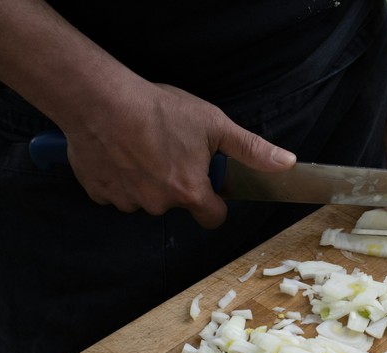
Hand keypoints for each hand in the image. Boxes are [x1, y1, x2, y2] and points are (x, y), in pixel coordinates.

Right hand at [64, 83, 295, 228]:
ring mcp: (127, 200)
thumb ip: (252, 149)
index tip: (208, 184)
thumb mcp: (215, 125)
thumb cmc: (158, 111)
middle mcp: (159, 204)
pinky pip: (115, 192)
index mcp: (190, 192)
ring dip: (146, 180)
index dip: (214, 202)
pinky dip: (118, 177)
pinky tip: (119, 151)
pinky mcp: (99, 192)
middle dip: (177, 183)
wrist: (100, 101)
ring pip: (144, 198)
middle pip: (177, 204)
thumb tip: (287, 163)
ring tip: (142, 146)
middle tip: (171, 150)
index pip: (213, 217)